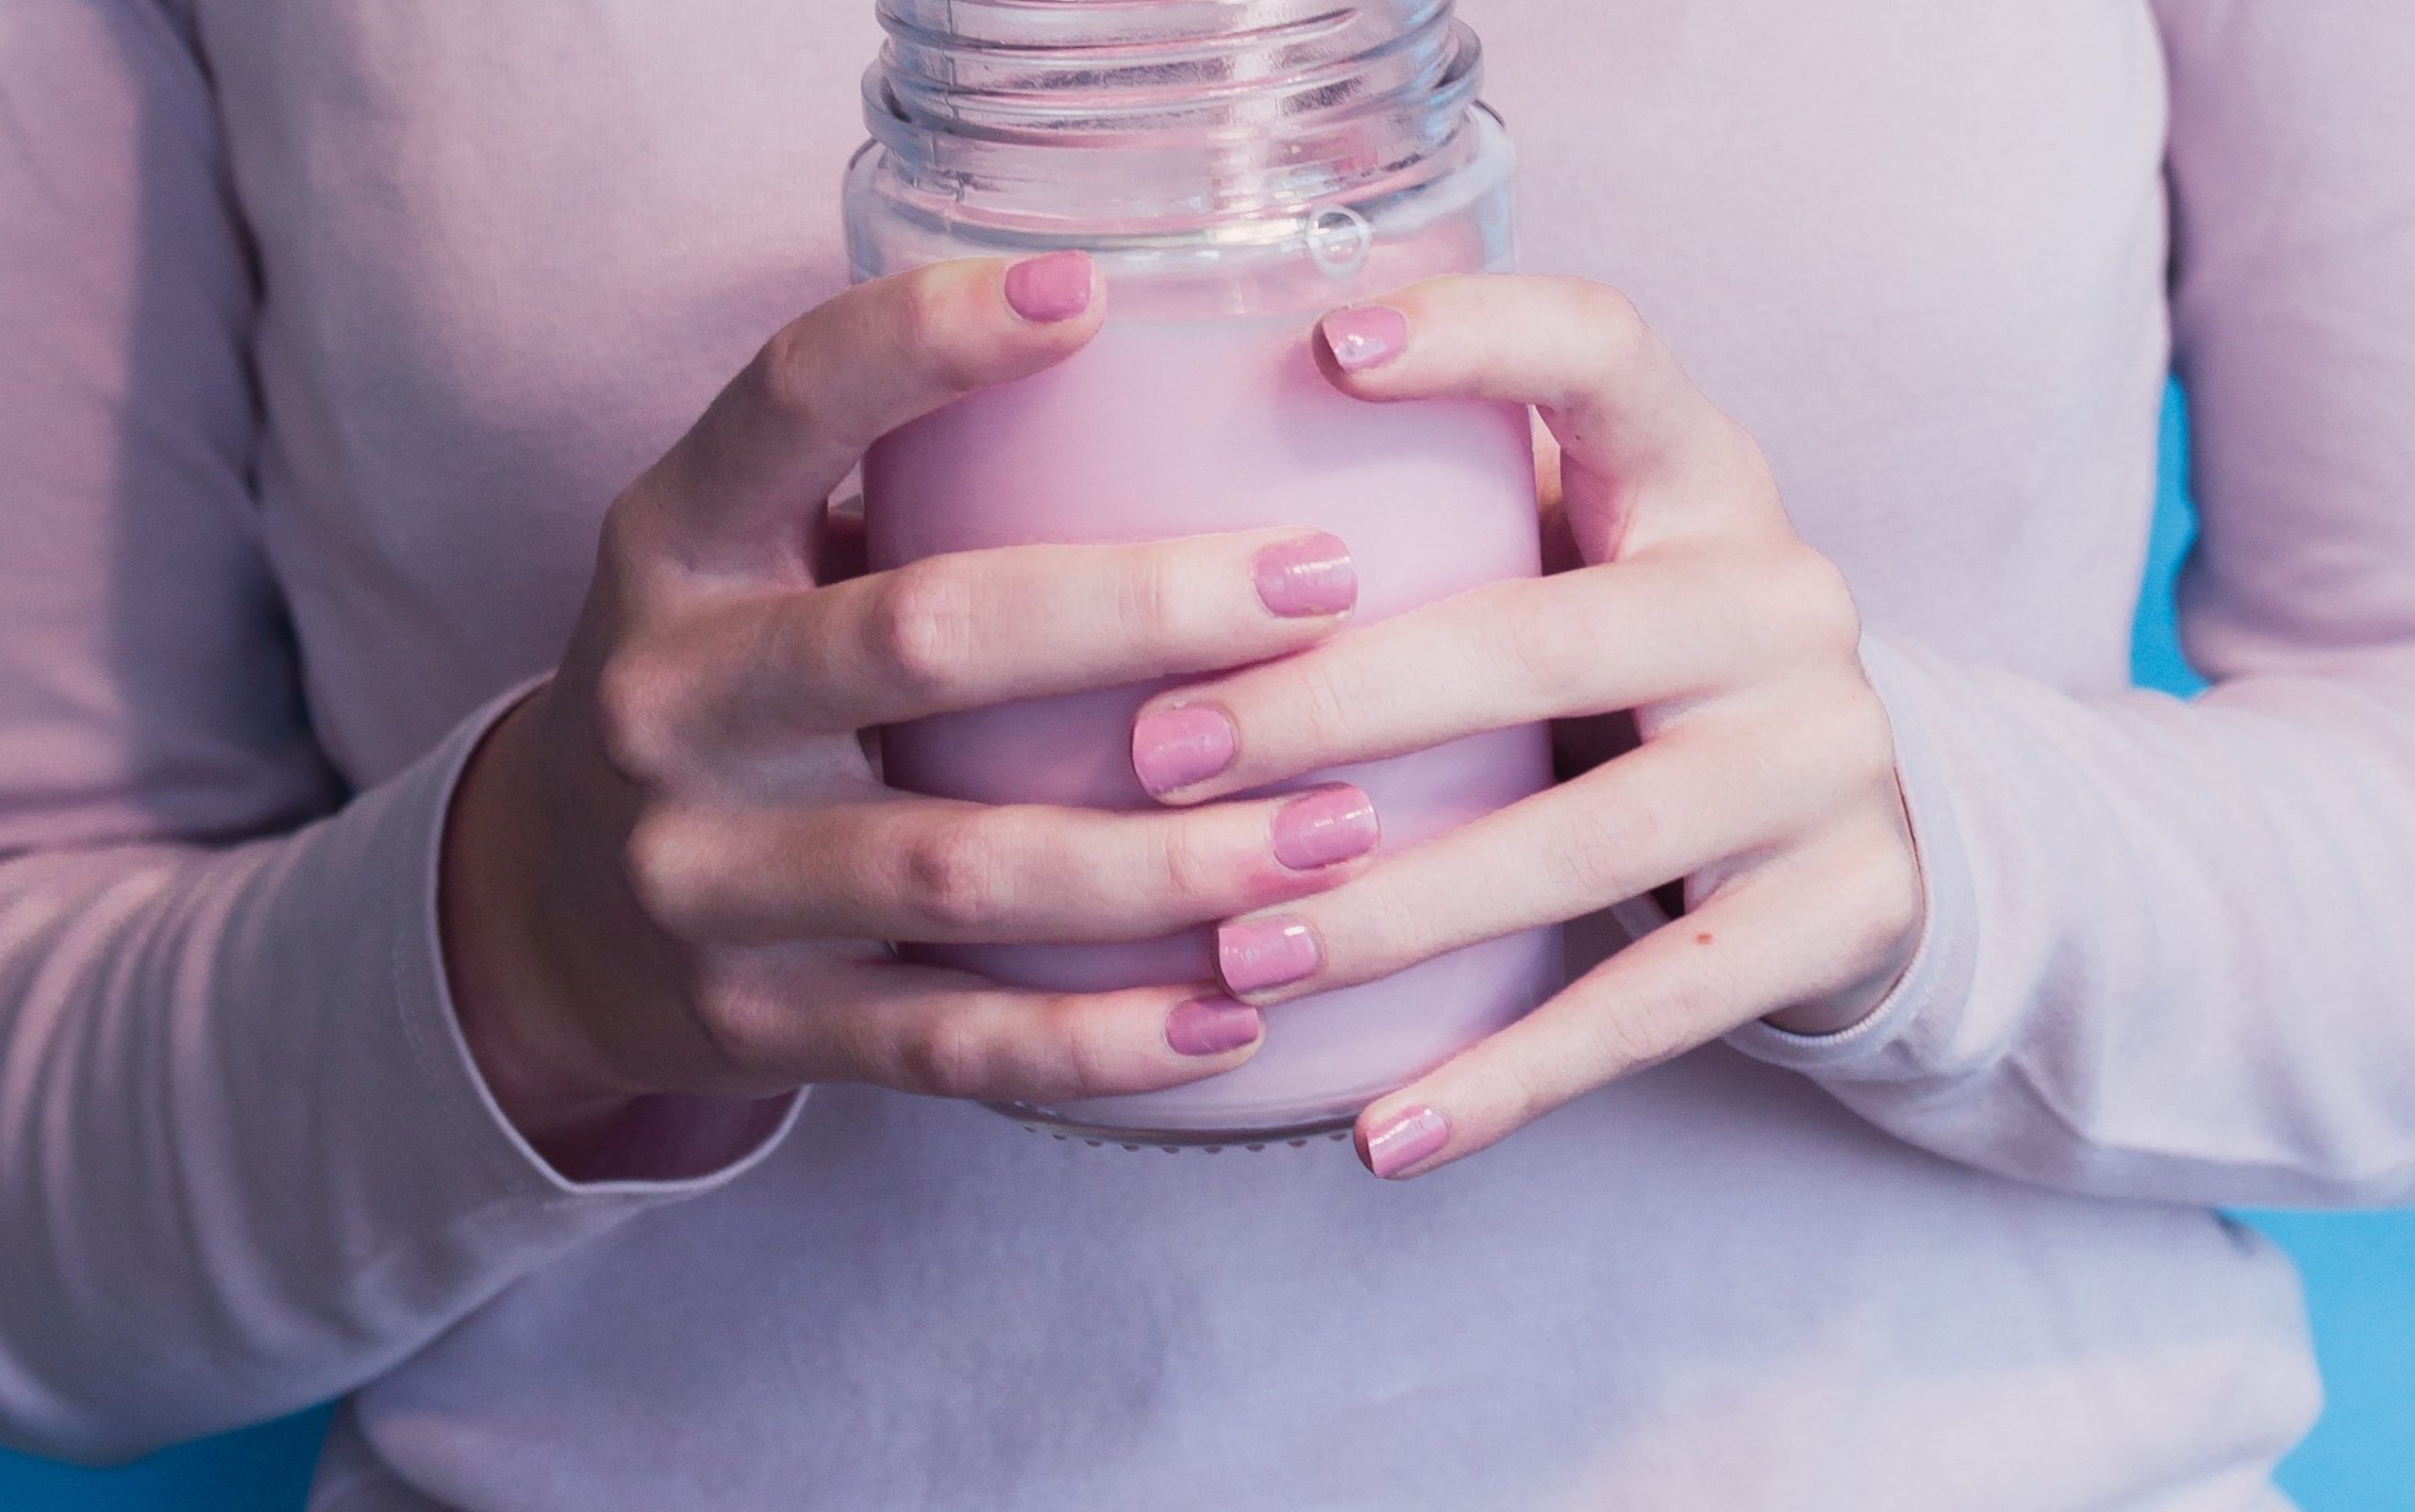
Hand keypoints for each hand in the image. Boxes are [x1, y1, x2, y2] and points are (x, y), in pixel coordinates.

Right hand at [439, 254, 1377, 1171]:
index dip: (929, 339)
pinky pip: (950, 1045)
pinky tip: (1240, 1019)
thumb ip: (907, 486)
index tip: (1095, 292)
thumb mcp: (749, 554)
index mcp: (675, 539)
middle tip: (1324, 588)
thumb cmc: (730, 683)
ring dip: (1168, 859)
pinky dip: (1102, 1041)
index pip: (788, 401)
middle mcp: (669, 697)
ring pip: (960, 868)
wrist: (548, 912)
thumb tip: (1192, 384)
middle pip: (921, 636)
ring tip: (1343, 830)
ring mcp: (701, 877)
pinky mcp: (751, 1024)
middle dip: (1143, 611)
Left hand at [1132, 276, 1922, 1177]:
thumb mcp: (1573, 566)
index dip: (1477, 336)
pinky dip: (1509, 1078)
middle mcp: (1780, 593)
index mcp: (1697, 475)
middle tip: (1160, 759)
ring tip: (1237, 959)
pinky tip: (1381, 1134)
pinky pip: (1653, 1004)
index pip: (1606, 354)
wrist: (1860, 832)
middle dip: (1329, 705)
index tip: (1320, 346)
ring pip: (1581, 844)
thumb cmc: (1627, 675)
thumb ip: (1430, 524)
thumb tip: (1105, 518)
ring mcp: (1828, 754)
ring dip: (1392, 913)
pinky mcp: (1846, 907)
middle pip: (1537, 640)